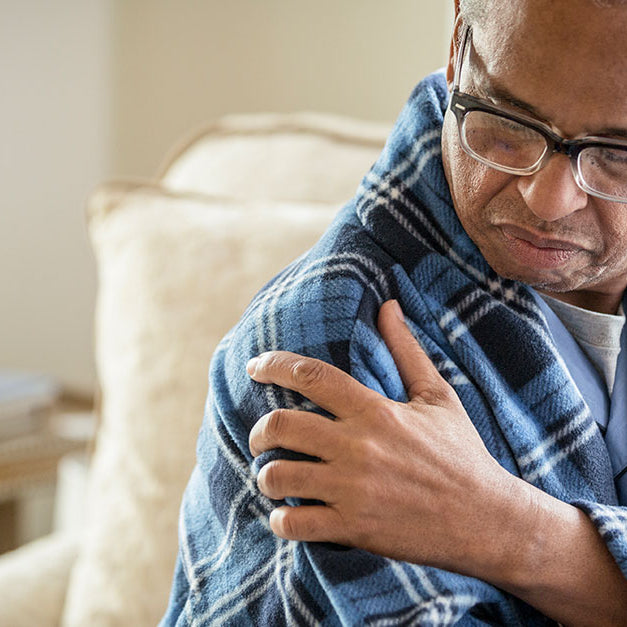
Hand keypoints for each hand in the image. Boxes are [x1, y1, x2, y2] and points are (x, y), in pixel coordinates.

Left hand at [247, 299, 521, 576]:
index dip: (274, 365)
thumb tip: (389, 305)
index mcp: (375, 411)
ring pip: (279, 476)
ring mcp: (353, 489)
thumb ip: (406, 349)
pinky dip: (280, 520)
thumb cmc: (462, 453)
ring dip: (265, 475)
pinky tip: (285, 515)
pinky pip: (295, 523)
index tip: (254, 367)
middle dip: (259, 431)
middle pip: (282, 425)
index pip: (311, 376)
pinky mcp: (354, 528)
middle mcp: (358, 446)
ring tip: (273, 477)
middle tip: (260, 437)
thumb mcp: (438, 395)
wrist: (487, 519)